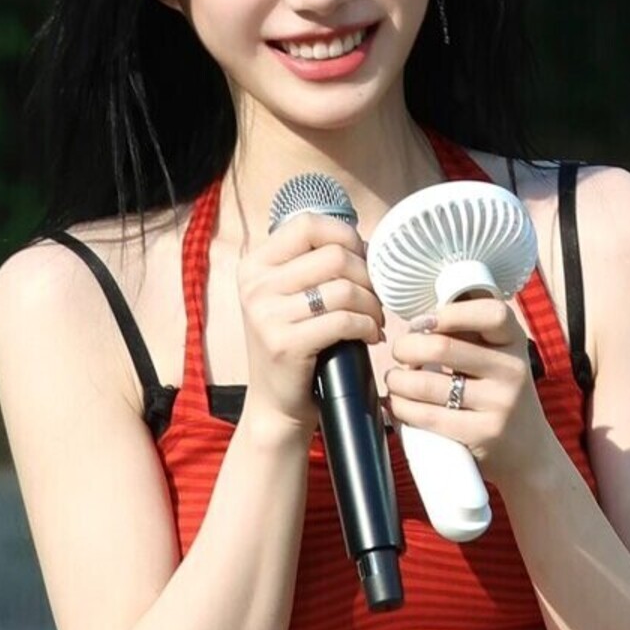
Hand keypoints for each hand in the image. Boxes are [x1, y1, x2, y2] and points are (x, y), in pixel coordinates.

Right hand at [236, 213, 384, 440]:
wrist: (276, 404)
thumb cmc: (295, 346)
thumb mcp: (290, 298)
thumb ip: (313, 266)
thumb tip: (363, 242)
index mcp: (254, 266)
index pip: (308, 224)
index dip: (345, 236)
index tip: (362, 260)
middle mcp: (255, 286)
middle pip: (334, 256)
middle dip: (368, 277)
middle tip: (375, 299)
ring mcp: (266, 315)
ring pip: (344, 289)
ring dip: (372, 305)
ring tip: (375, 320)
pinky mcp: (284, 344)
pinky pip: (344, 321)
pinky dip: (368, 326)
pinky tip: (370, 336)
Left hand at [384, 298, 548, 486]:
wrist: (529, 453)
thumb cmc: (500, 397)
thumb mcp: (498, 359)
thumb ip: (468, 338)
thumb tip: (417, 326)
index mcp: (515, 342)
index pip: (489, 313)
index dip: (449, 313)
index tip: (423, 323)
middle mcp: (512, 370)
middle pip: (443, 347)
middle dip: (406, 347)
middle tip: (400, 353)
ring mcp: (500, 404)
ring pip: (426, 384)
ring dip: (397, 380)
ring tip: (395, 381)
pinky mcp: (483, 434)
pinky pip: (427, 416)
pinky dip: (401, 407)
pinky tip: (398, 403)